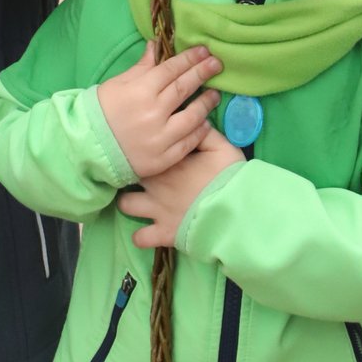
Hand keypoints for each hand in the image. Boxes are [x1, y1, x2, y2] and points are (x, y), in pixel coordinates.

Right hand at [97, 41, 221, 178]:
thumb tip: (156, 45)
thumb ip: (142, 67)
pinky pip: (188, 142)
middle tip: (217, 64)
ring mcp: (160, 137)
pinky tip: (205, 123)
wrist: (87, 148)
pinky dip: (199, 131)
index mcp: (141, 91)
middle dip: (203, 73)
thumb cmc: (100, 111)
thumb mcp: (118, 84)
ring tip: (215, 94)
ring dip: (207, 103)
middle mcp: (153, 113)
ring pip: (192, 117)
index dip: (190, 59)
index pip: (172, 69)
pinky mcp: (163, 158)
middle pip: (185, 88)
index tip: (204, 51)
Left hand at [117, 124, 243, 247]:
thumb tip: (191, 122)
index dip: (142, 152)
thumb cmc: (228, 177)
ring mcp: (157, 211)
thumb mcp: (221, 147)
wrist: (236, 210)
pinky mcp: (163, 234)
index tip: (146, 151)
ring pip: (125, 205)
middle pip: (128, 175)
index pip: (143, 152)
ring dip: (129, 203)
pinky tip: (145, 232)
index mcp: (167, 163)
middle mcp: (156, 185)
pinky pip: (140, 238)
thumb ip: (202, 133)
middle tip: (141, 175)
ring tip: (138, 202)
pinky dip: (140, 236)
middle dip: (131, 174)